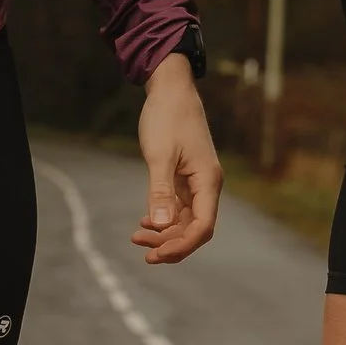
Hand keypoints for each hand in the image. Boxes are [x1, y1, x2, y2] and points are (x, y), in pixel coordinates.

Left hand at [135, 51, 221, 261]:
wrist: (170, 90)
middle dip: (169, 242)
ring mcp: (196, 182)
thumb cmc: (168, 117)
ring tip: (137, 236)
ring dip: (164, 232)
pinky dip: (163, 218)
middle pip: (194, 228)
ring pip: (185, 220)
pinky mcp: (185, 177)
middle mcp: (206, 185)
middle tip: (139, 245)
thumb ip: (161, 191)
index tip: (155, 254)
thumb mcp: (160, 155)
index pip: (202, 227)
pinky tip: (145, 222)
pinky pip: (179, 208)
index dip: (181, 245)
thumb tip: (162, 225)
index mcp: (208, 181)